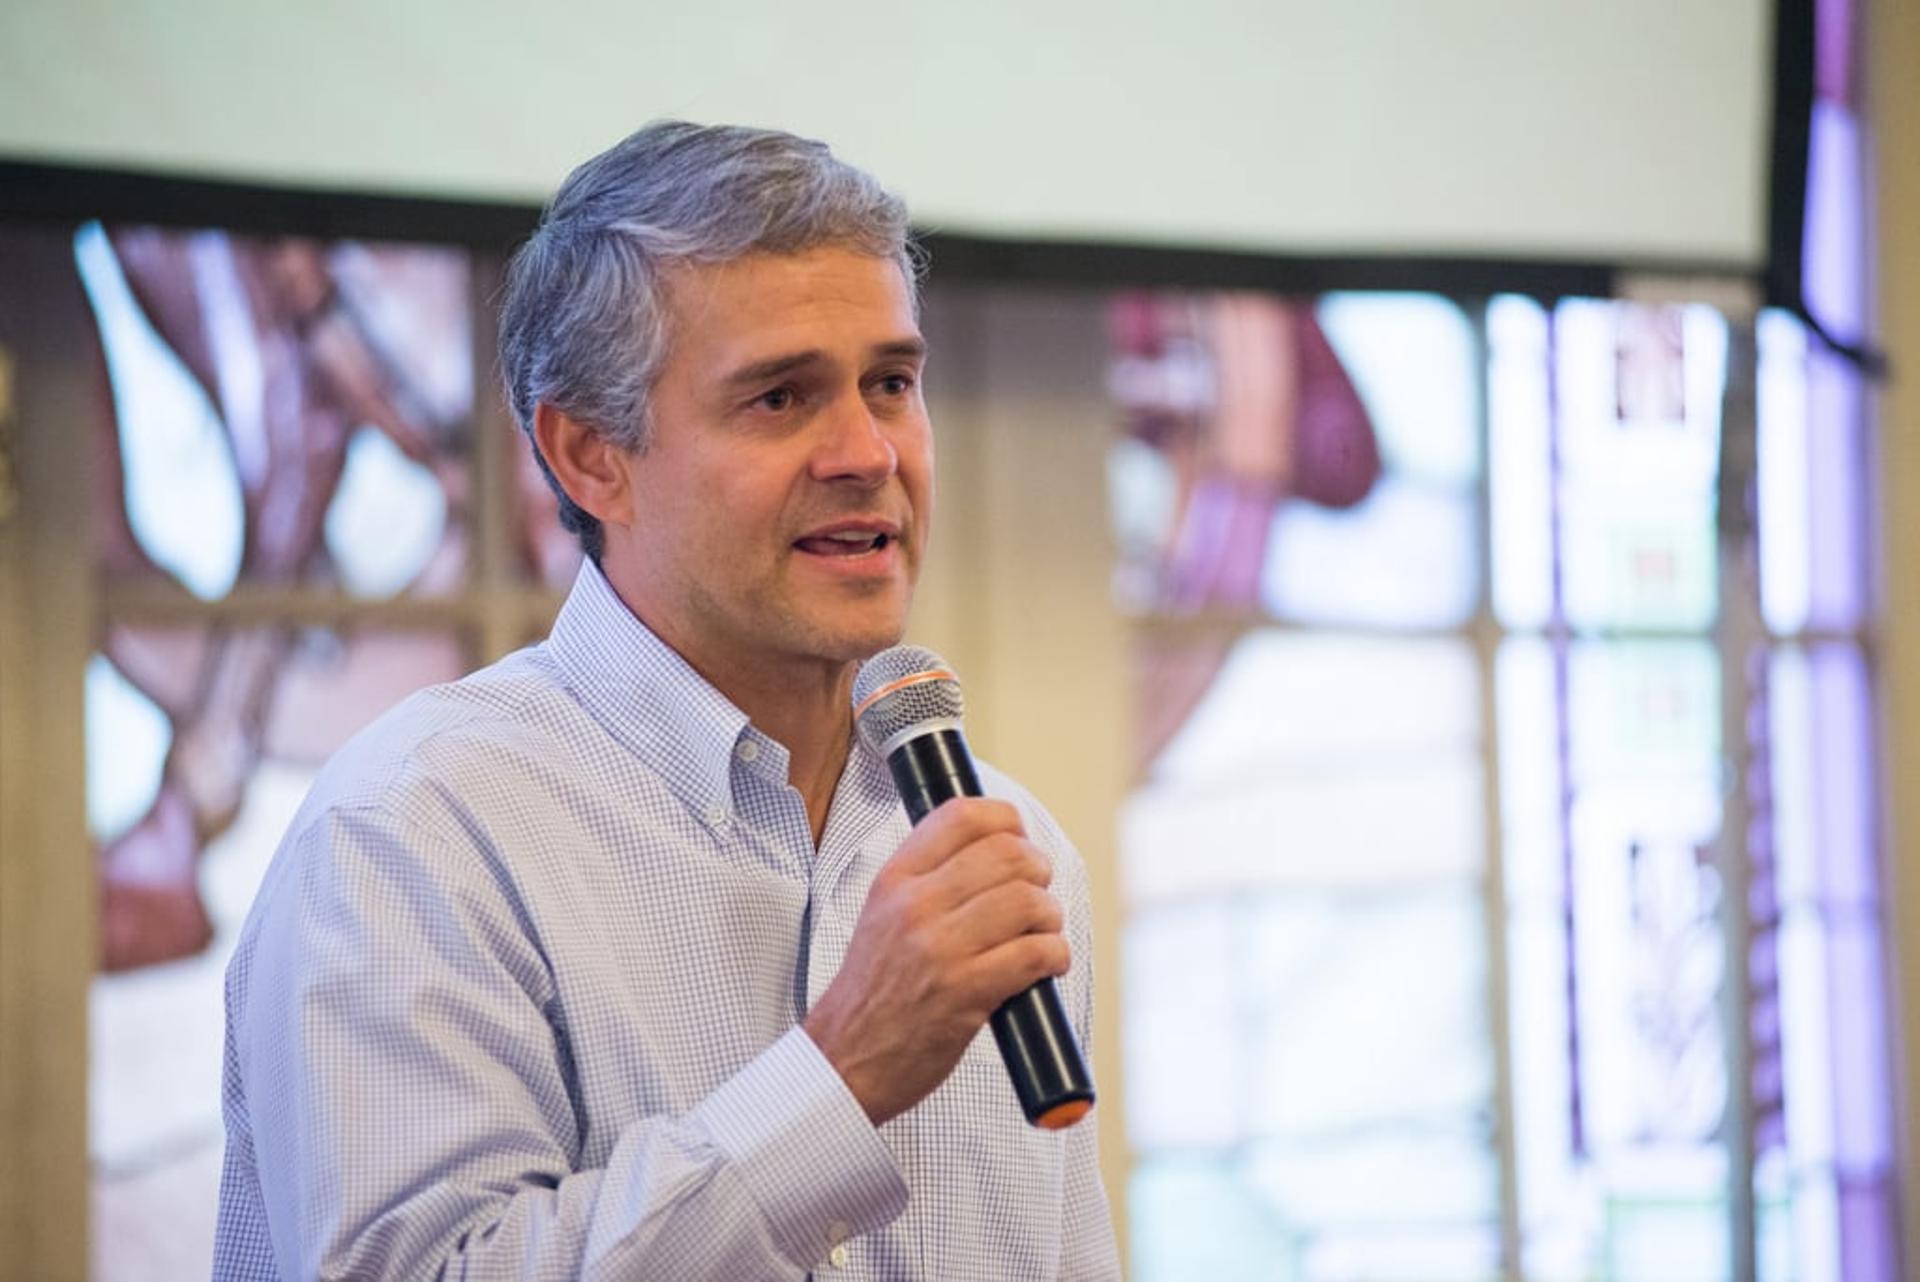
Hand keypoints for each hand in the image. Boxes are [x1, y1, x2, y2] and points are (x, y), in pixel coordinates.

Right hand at [802, 798, 1069, 1125]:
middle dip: (1038, 872)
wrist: (845, 1059)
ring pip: (1028, 901)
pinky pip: (1036, 953)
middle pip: (1008, 853)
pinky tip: (1044, 965)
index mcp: (896, 880)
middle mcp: (916, 905)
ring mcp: (941, 948)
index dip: (1007, 821)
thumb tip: (995, 849)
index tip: (1019, 840)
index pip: (962, 815)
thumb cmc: (873, 992)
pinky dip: (1054, 956)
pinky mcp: (966, 991)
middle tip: (1036, 896)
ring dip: (1049, 917)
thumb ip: (928, 879)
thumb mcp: (882, 915)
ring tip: (1040, 934)